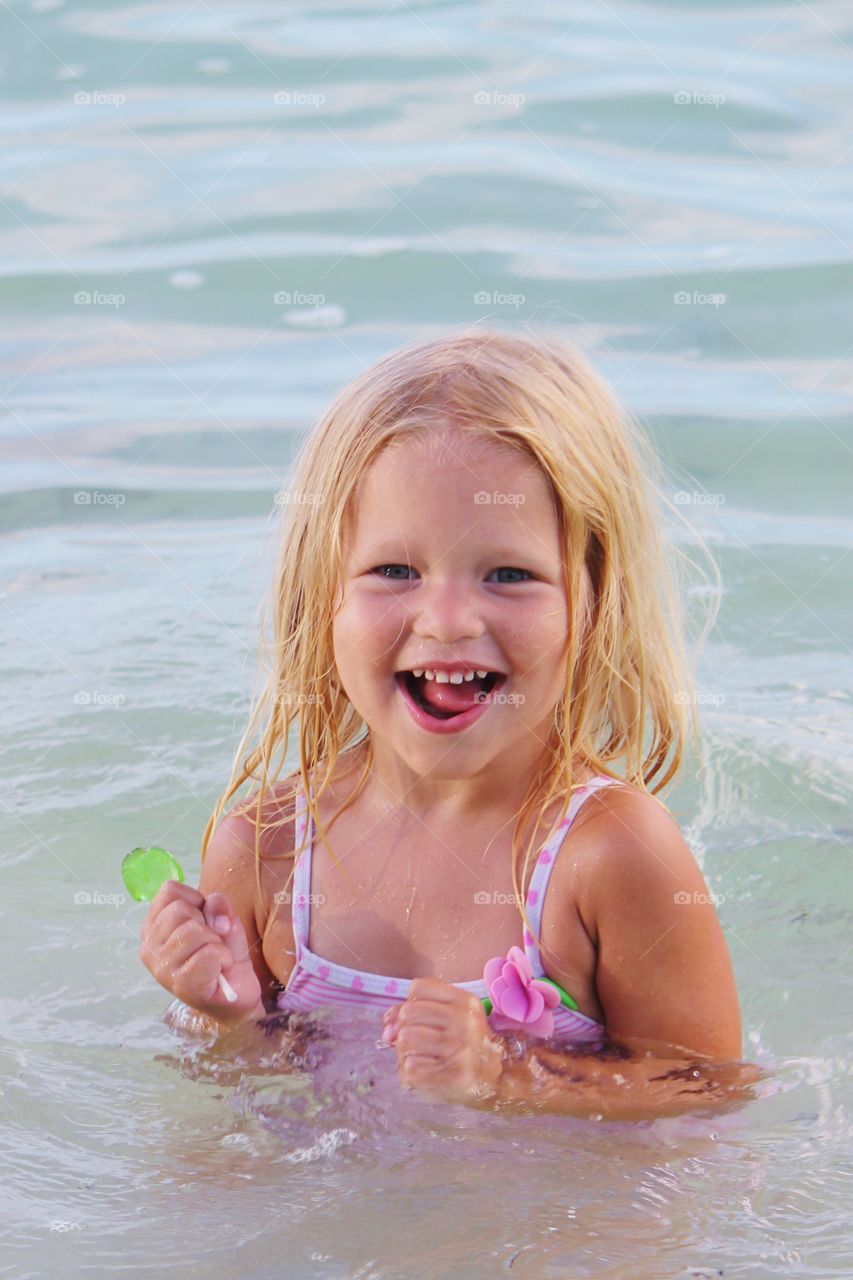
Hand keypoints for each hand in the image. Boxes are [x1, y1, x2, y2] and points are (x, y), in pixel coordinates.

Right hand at [140, 881, 262, 1022]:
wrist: (237, 994)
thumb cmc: (223, 953)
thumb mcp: (222, 918)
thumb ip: (217, 905)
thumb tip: (214, 914)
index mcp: (153, 927)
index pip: (168, 891)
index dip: (195, 899)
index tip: (203, 919)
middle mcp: (149, 947)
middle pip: (179, 910)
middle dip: (206, 922)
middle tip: (211, 943)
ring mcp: (161, 969)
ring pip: (193, 931)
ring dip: (216, 942)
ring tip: (215, 957)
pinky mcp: (181, 985)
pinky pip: (209, 953)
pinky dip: (223, 956)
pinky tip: (220, 969)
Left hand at [382, 977, 504, 1104]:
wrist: (491, 1081)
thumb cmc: (462, 1045)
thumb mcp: (447, 1018)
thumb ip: (413, 1012)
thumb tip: (388, 1030)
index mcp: (465, 1001)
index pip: (418, 987)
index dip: (411, 1002)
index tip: (421, 1018)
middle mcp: (465, 1022)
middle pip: (408, 1012)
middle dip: (405, 1028)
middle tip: (419, 1042)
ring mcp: (460, 1050)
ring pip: (405, 1038)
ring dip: (404, 1051)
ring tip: (421, 1057)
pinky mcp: (452, 1076)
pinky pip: (410, 1066)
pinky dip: (409, 1071)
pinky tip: (425, 1073)